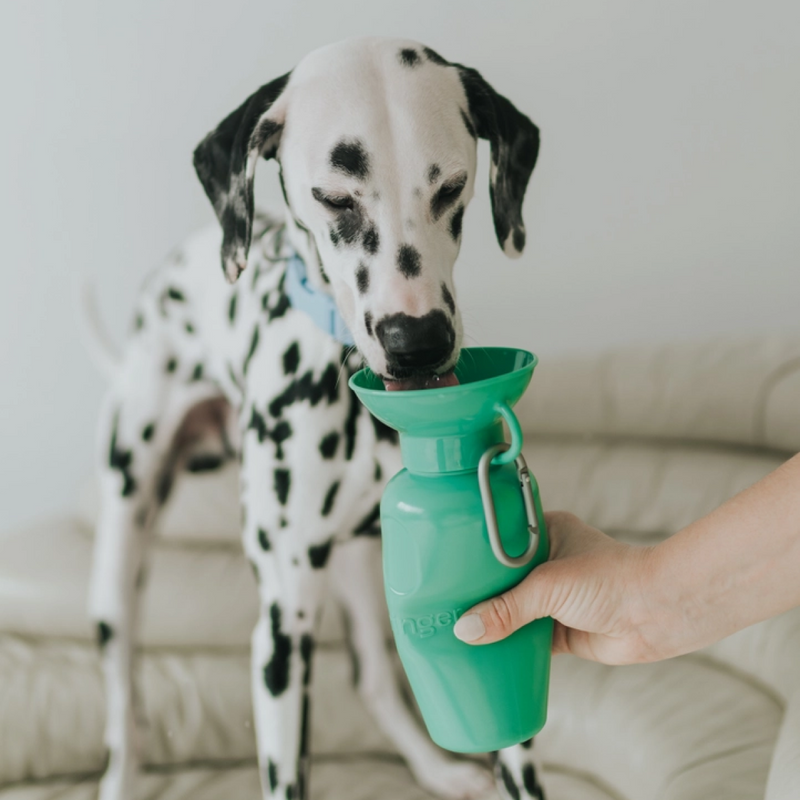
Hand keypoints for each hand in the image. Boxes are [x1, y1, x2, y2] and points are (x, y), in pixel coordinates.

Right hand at [453, 511, 662, 663]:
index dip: (471, 552)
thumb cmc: (614, 579)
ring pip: (512, 609)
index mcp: (545, 532)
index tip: (443, 562)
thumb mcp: (550, 586)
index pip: (497, 539)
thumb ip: (507, 609)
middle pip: (500, 578)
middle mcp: (548, 561)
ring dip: (492, 620)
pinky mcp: (562, 629)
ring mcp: (555, 597)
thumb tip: (466, 630)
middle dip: (477, 590)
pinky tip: (484, 652)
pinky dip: (509, 646)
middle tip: (441, 599)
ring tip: (455, 627)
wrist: (659, 613)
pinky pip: (526, 637)